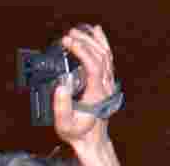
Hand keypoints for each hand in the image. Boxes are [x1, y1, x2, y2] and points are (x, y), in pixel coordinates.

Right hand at [51, 23, 117, 147]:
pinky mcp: (107, 81)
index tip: (68, 42)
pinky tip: (97, 34)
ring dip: (94, 40)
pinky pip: (108, 58)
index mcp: (98, 92)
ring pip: (107, 55)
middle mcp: (106, 85)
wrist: (92, 139)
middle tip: (68, 35)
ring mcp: (108, 82)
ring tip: (81, 29)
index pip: (94, 65)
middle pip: (101, 56)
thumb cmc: (78, 132)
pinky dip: (102, 44)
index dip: (82, 50)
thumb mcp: (64, 124)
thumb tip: (60, 86)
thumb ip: (61, 107)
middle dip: (85, 42)